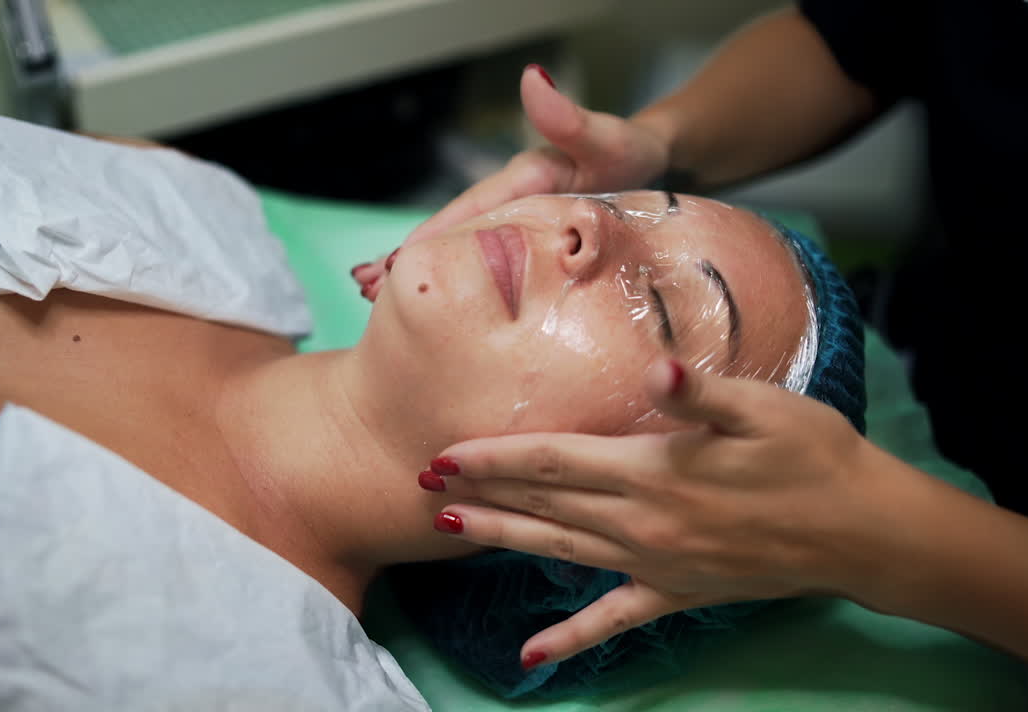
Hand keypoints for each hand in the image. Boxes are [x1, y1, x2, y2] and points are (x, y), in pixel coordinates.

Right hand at [352, 64, 670, 301]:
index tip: (389, 270)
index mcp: (519, 184)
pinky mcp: (535, 252)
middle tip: (367, 298)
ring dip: (431, 278)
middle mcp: (510, 207)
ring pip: (467, 258)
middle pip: (452, 239)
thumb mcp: (606, 139)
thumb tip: (532, 80)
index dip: (427, 242)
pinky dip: (464, 289)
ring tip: (383, 309)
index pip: (463, 215)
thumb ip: (570, 119)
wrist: (660, 168)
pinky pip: (494, 273)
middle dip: (410, 264)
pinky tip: (447, 316)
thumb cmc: (633, 154)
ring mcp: (519, 231)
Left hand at [423, 360, 890, 669]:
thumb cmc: (813, 457)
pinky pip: (612, 619)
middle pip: (544, 504)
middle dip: (482, 492)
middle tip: (423, 484)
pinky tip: (532, 655)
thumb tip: (657, 369)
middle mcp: (642, 523)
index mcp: (654, 472)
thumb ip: (700, 391)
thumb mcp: (762, 409)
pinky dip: (571, 637)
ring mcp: (656, 564)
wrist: (863, 532)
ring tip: (452, 533)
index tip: (445, 454)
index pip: (553, 460)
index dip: (495, 456)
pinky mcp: (677, 592)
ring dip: (504, 540)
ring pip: (560, 551)